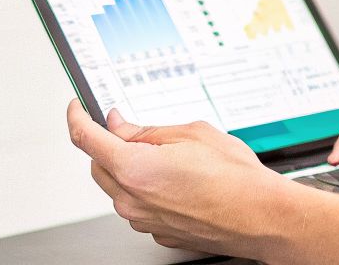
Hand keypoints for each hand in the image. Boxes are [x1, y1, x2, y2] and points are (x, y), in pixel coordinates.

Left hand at [66, 99, 298, 255]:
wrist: (261, 217)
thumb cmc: (234, 179)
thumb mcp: (191, 133)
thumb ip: (147, 130)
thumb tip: (120, 125)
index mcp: (133, 169)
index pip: (86, 138)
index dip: (77, 116)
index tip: (77, 106)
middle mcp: (131, 200)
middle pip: (98, 164)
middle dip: (105, 143)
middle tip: (126, 125)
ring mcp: (144, 220)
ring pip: (118, 187)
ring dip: (127, 167)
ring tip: (165, 154)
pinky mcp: (158, 232)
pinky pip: (138, 205)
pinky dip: (145, 188)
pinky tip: (174, 178)